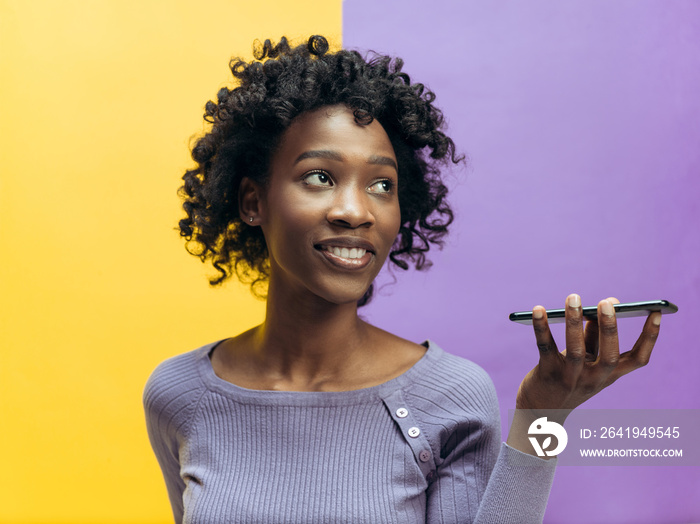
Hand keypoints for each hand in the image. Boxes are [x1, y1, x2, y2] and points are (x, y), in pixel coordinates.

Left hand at [517, 294, 661, 413]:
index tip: (657, 313)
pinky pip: (545, 347)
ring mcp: (571, 379)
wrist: (541, 410)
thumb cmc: (568, 377)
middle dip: (609, 327)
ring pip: (576, 350)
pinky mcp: (547, 374)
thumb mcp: (588, 360)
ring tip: (573, 298)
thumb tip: (609, 300)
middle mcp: (595, 380)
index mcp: (610, 375)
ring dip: (574, 321)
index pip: (638, 359)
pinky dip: (541, 327)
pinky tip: (538, 309)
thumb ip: (595, 333)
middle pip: (609, 356)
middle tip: (606, 302)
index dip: (650, 338)